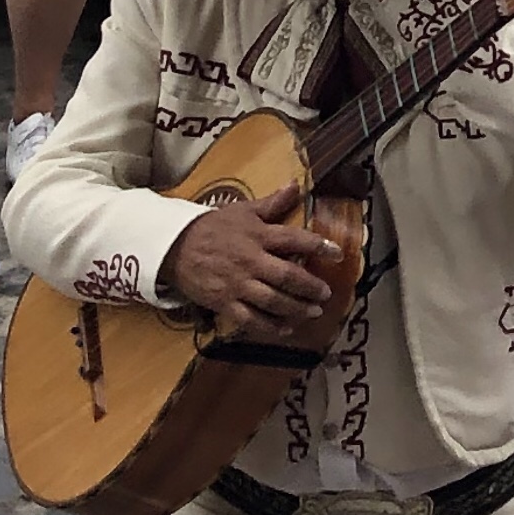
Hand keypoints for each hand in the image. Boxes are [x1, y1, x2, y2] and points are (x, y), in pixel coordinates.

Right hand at [166, 183, 341, 339]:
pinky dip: (269, 326)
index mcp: (258, 235)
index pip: (294, 240)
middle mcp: (251, 261)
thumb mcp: (243, 211)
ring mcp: (238, 284)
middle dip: (310, 286)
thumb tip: (295, 185)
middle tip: (326, 293)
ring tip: (314, 312)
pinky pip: (250, 319)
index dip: (319, 246)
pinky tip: (285, 329)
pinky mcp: (224, 303)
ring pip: (272, 300)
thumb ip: (272, 203)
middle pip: (287, 276)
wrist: (175, 246)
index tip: (338, 253)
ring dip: (296, 308)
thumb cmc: (213, 227)